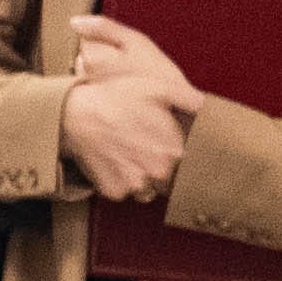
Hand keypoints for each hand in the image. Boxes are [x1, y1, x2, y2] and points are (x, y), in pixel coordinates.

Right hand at [58, 14, 200, 203]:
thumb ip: (189, 99)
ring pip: (147, 190)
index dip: (179, 154)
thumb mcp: (158, 88)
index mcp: (174, 150)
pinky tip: (112, 161)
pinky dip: (120, 181)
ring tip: (128, 155)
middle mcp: (158, 172)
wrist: (74, 113)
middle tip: (143, 147)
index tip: (167, 145)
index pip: (189, 164)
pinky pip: (124, 192)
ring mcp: (134, 184)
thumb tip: (207, 107)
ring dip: (142, 177)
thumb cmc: (116, 98)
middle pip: (169, 179)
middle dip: (160, 166)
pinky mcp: (113, 191)